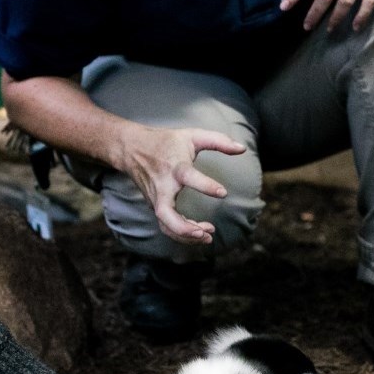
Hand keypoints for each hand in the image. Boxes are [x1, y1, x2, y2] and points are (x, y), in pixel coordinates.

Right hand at [113, 126, 247, 244]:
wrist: (131, 148)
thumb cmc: (166, 142)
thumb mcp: (192, 136)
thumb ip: (218, 141)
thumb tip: (242, 149)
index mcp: (174, 167)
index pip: (187, 176)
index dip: (205, 185)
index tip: (223, 193)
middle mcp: (163, 186)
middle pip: (165, 213)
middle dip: (185, 227)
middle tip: (207, 232)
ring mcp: (156, 199)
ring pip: (165, 225)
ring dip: (185, 235)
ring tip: (207, 237)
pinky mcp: (154, 205)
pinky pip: (166, 225)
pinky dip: (181, 233)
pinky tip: (198, 232)